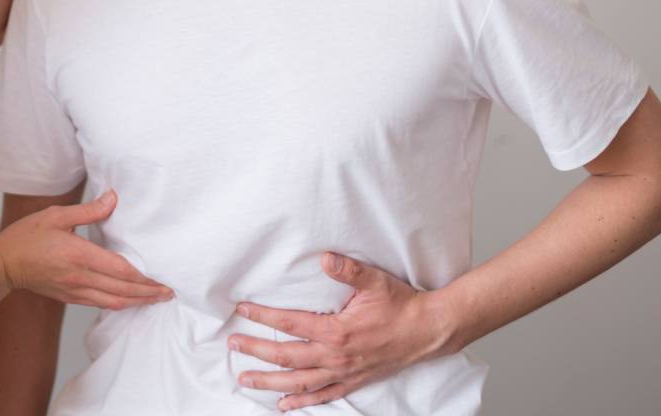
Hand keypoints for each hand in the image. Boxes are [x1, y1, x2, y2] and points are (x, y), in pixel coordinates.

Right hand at [0, 190, 173, 309]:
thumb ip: (89, 211)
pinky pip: (100, 304)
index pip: (120, 270)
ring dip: (137, 302)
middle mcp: (79, 277)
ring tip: (156, 299)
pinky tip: (129, 300)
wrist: (2, 264)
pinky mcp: (69, 297)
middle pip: (122, 291)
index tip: (162, 280)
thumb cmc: (26, 237)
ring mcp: (74, 290)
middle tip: (168, 293)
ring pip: (113, 302)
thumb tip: (113, 199)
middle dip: (148, 294)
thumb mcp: (56, 215)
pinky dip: (119, 304)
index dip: (144, 278)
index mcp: (78, 255)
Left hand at [229, 253, 456, 410]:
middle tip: (232, 344)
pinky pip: (322, 395)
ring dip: (269, 381)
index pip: (290, 324)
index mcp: (337, 331)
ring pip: (298, 381)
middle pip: (286, 356)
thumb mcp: (375, 281)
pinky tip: (283, 404)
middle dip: (256, 351)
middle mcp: (336, 357)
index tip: (241, 311)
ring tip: (244, 378)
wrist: (428, 331)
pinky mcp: (354, 381)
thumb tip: (324, 258)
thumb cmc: (402, 304)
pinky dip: (301, 401)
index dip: (263, 317)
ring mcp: (344, 373)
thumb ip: (347, 270)